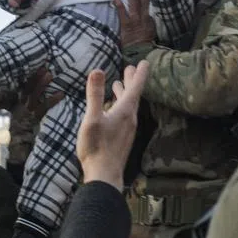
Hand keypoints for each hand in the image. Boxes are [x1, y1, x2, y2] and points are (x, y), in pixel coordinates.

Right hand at [14, 66, 63, 124]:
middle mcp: (22, 104)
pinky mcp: (35, 117)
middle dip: (35, 77)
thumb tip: (28, 87)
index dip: (30, 76)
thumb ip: (24, 99)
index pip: (23, 86)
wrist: (19, 140)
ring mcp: (29, 110)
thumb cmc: (21, 124)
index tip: (38, 66)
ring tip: (50, 74)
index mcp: (18, 101)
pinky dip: (53, 99)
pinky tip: (61, 94)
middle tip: (44, 67)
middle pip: (28, 87)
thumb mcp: (18, 111)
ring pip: (35, 94)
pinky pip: (44, 107)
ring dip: (42, 84)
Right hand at [76, 62, 149, 190]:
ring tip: (119, 84)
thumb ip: (94, 95)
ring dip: (124, 93)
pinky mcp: (122, 138)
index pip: (135, 88)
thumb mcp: (92, 119)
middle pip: (133, 95)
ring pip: (128, 106)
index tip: (146, 62)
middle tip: (131, 67)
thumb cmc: (96, 147)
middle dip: (131, 81)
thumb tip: (97, 70)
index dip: (140, 74)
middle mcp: (130, 119)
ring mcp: (127, 130)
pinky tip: (112, 109)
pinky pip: (124, 116)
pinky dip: (120, 105)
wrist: (104, 176)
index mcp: (125, 111)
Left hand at [111, 0, 154, 47]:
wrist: (140, 53)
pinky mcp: (125, 23)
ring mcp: (134, 19)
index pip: (147, 0)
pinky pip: (121, 8)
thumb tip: (148, 16)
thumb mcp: (151, 31)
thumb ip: (149, 22)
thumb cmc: (144, 44)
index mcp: (148, 17)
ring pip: (133, 0)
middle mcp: (143, 16)